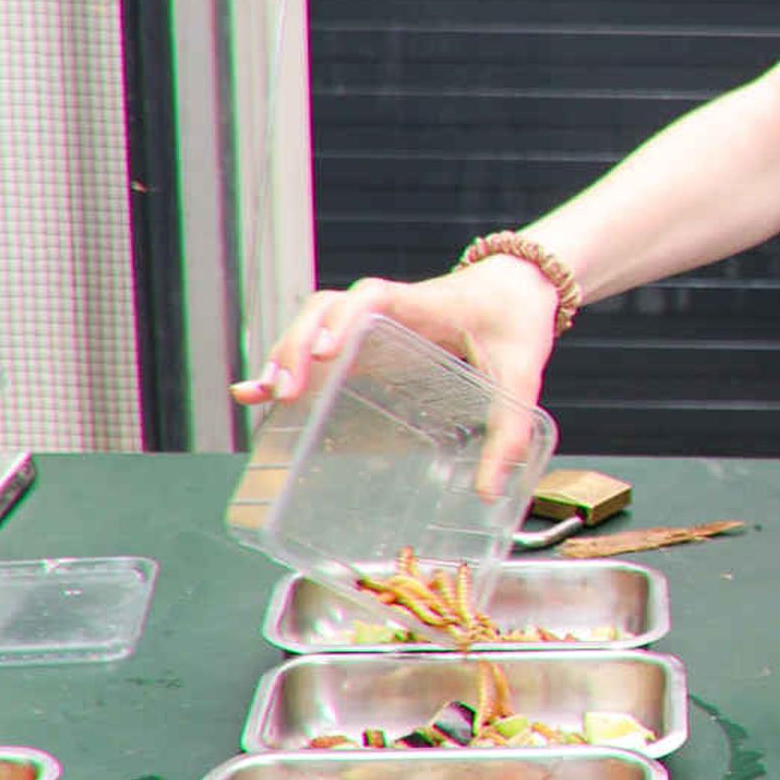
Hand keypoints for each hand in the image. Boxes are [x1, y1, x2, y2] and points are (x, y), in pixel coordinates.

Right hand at [230, 259, 564, 492]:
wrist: (518, 287)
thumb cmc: (515, 321)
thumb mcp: (520, 375)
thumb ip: (509, 431)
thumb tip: (487, 492)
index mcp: (423, 305)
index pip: (372, 298)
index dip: (344, 320)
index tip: (326, 353)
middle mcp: (389, 307)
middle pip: (327, 308)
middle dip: (298, 345)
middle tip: (285, 391)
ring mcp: (373, 321)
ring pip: (314, 320)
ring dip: (286, 352)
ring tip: (265, 395)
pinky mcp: (367, 339)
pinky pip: (319, 340)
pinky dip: (289, 362)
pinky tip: (258, 393)